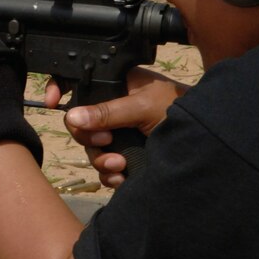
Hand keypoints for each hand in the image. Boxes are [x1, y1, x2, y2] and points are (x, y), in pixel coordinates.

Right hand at [48, 68, 188, 186]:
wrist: (207, 142)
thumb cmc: (180, 110)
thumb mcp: (142, 107)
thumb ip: (107, 111)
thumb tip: (71, 116)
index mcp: (117, 86)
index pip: (81, 83)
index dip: (62, 88)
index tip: (51, 101)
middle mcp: (115, 109)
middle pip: (81, 124)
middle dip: (89, 138)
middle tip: (107, 141)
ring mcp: (121, 134)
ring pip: (92, 149)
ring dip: (101, 160)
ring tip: (120, 164)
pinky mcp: (127, 157)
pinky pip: (105, 168)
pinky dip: (110, 174)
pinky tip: (124, 175)